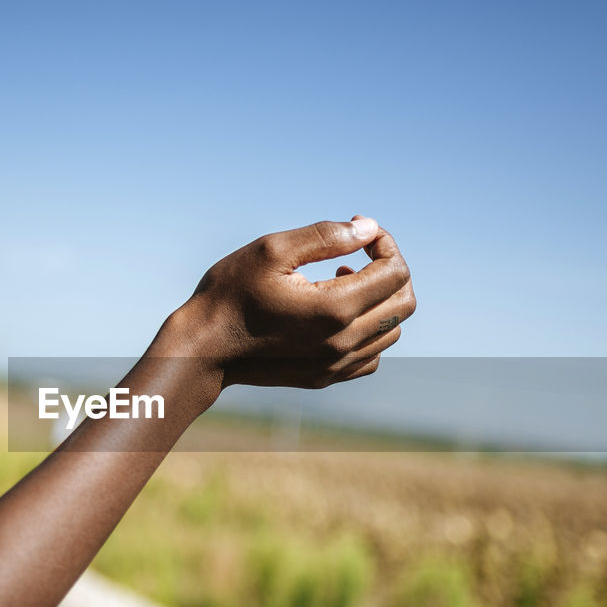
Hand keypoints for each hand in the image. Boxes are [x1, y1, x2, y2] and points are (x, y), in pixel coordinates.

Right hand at [176, 216, 414, 388]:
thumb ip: (326, 237)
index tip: (358, 233)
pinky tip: (339, 314)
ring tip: (343, 280)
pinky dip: (369, 331)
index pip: (395, 272)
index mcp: (334, 308)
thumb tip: (368, 228)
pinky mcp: (325, 378)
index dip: (384, 244)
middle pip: (404, 303)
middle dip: (391, 270)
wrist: (202, 349)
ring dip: (380, 300)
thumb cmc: (230, 294)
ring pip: (392, 331)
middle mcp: (343, 342)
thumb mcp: (272, 251)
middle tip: (358, 254)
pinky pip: (371, 356)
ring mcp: (336, 365)